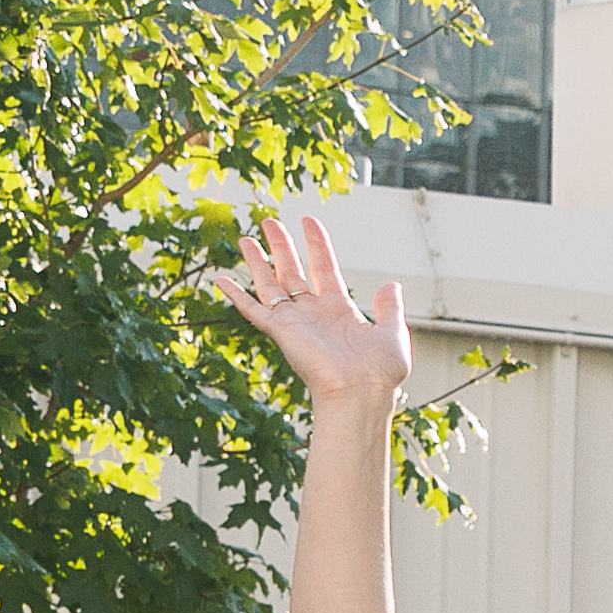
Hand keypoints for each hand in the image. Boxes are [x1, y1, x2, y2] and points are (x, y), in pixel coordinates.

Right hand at [209, 208, 415, 421]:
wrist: (362, 392)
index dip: (316, 244)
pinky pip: (252, 309)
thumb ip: (389, 308)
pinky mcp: (280, 331)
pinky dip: (235, 295)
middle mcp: (313, 313)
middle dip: (281, 246)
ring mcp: (295, 321)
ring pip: (270, 284)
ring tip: (246, 238)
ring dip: (257, 262)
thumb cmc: (380, 371)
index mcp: (340, 309)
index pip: (324, 268)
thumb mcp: (392, 333)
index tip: (308, 220)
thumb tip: (392, 284)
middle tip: (268, 221)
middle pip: (292, 271)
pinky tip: (220, 279)